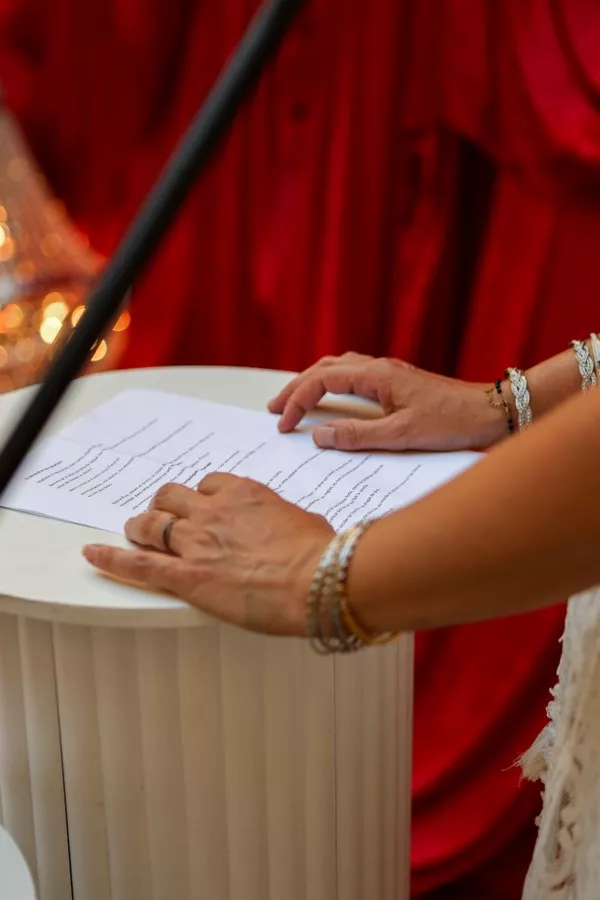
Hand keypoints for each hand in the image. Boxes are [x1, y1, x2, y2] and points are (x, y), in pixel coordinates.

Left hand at [83, 474, 332, 634]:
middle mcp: (213, 512)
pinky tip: (93, 555)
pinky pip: (139, 565)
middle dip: (165, 506)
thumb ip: (284, 520)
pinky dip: (112, 559)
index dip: (201, 496)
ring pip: (152, 523)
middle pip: (172, 498)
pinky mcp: (187, 576)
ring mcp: (196, 543)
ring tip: (135, 530)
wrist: (318, 579)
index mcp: (243, 494)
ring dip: (141, 525)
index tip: (203, 505)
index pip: (209, 484)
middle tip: (162, 516)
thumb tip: (289, 528)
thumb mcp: (305, 521)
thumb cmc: (320, 553)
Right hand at [269, 352, 506, 451]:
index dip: (297, 401)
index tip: (284, 425)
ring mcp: (388, 372)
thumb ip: (357, 436)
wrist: (491, 411)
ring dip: (312, 382)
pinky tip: (332, 397)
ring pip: (338, 367)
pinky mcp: (397, 381)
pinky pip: (353, 374)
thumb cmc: (452, 423)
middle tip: (274, 410)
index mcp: (376, 375)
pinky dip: (332, 383)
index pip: (321, 381)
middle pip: (324, 367)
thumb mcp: (401, 436)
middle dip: (295, 388)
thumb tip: (318, 435)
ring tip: (294, 401)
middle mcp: (379, 367)